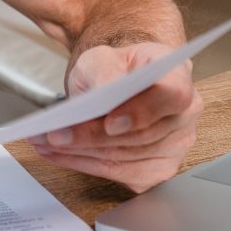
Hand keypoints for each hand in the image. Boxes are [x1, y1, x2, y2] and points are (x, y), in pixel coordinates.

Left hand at [27, 42, 202, 192]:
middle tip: (53, 134)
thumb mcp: (101, 57)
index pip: (172, 95)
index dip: (142, 112)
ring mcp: (176, 146)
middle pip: (141, 135)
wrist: (120, 80)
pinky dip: (84, 164)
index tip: (109, 123)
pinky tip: (59, 154)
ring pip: (127, 158)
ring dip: (81, 153)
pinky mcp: (158, 170)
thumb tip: (106, 93)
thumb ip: (105, 71)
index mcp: (176, 76)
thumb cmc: (115, 67)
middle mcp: (185, 114)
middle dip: (91, 137)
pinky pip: (120, 173)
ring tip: (45, 143)